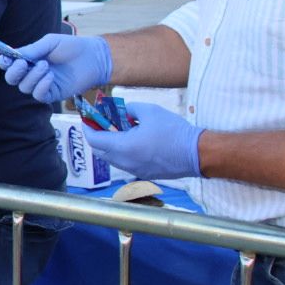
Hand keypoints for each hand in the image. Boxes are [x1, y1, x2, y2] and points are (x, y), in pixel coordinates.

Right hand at [0, 33, 111, 103]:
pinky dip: (41, 87)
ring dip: (32, 76)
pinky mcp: (51, 94)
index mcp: (28, 60)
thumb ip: (32, 49)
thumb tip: (14, 55)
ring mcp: (41, 84)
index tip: (6, 59)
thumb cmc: (71, 47)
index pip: (9, 64)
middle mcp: (31, 73)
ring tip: (46, 66)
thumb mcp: (50, 43)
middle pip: (12, 79)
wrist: (92, 57)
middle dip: (14, 72)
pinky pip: (38, 95)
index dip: (4, 63)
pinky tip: (50, 77)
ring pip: (24, 87)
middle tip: (23, 63)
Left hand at [84, 103, 202, 180]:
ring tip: (119, 130)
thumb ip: (130, 109)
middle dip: (97, 137)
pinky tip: (133, 141)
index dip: (88, 128)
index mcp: (123, 148)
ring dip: (110, 145)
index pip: (94, 140)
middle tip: (102, 123)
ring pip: (112, 159)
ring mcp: (134, 171)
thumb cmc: (174, 131)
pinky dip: (122, 153)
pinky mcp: (144, 174)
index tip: (87, 119)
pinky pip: (125, 163)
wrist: (196, 154)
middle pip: (100, 151)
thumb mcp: (150, 111)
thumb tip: (122, 112)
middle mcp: (125, 163)